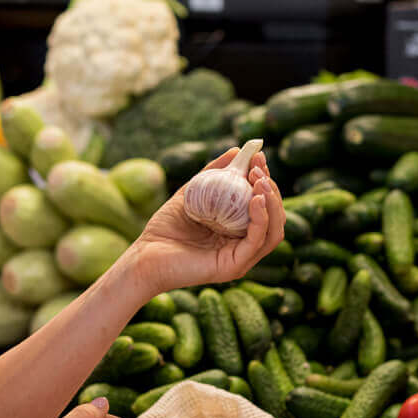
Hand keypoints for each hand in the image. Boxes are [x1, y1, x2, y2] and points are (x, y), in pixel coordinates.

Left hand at [129, 148, 285, 295]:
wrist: (143, 256)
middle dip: (270, 189)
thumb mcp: (191, 194)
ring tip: (260, 181)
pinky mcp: (233, 267)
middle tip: (258, 167)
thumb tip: (236, 150)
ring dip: (272, 203)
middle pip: (274, 218)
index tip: (258, 157)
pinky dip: (261, 219)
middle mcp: (242, 246)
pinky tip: (255, 199)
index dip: (265, 180)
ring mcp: (240, 259)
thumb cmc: (164, 229)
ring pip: (273, 232)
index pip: (263, 206)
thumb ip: (212, 174)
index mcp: (237, 231)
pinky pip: (256, 242)